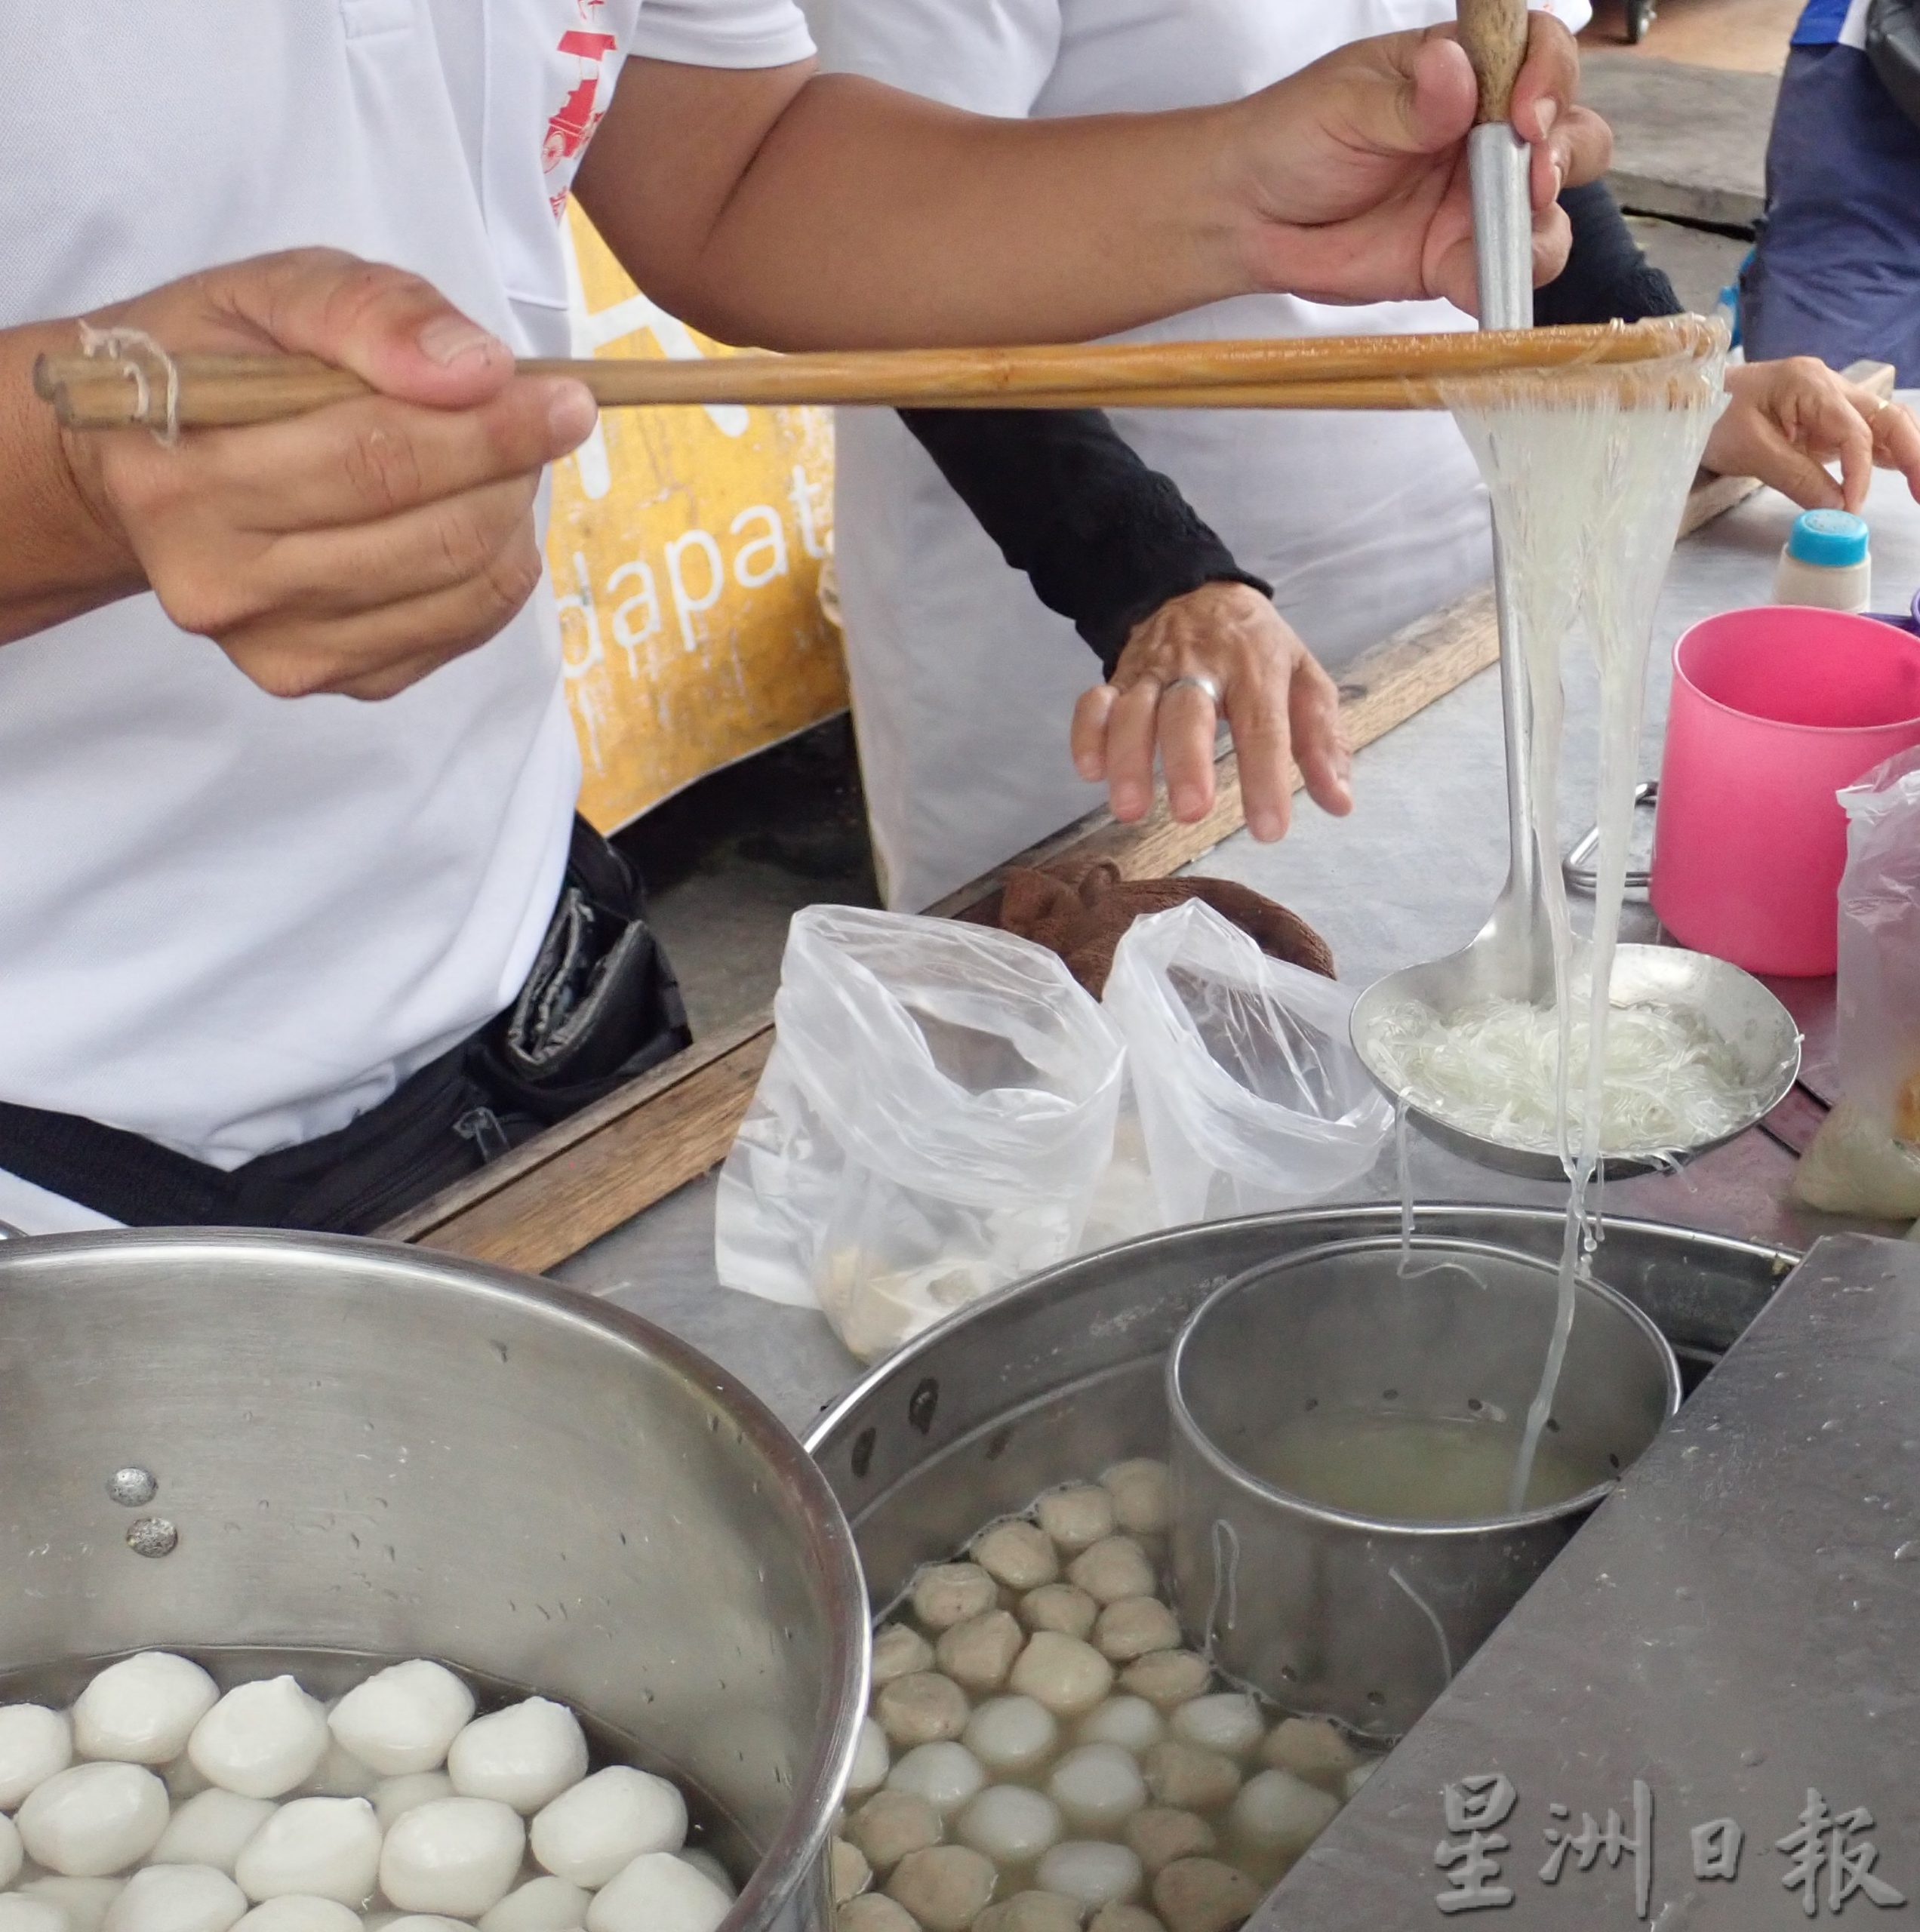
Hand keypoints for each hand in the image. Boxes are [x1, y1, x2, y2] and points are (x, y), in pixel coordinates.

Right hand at [57, 249, 596, 698]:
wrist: (135, 465)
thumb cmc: (210, 367)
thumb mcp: (269, 294)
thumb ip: (369, 311)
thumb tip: (478, 371)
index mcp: (186, 479)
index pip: (378, 459)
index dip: (492, 429)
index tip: (565, 400)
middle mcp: (223, 583)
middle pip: (431, 536)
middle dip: (511, 471)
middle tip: (543, 421)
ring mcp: (277, 647)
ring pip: (458, 592)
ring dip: (510, 520)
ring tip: (500, 462)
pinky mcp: (326, 679)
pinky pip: (457, 633)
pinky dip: (493, 573)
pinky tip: (468, 518)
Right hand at [1069, 582, 1351, 842]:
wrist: (1194, 588)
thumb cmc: (1256, 648)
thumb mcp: (1303, 678)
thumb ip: (1322, 741)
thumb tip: (1339, 803)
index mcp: (1257, 669)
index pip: (1263, 727)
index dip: (1265, 779)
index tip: (1269, 831)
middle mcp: (1202, 668)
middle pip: (1188, 713)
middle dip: (1186, 763)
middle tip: (1191, 813)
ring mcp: (1154, 671)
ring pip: (1134, 710)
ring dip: (1128, 758)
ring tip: (1129, 809)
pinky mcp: (1119, 676)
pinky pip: (1095, 701)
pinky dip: (1087, 734)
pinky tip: (1090, 771)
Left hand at [1233, 12, 1610, 312]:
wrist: (1248, 216)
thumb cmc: (1292, 139)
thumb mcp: (1345, 105)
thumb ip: (1408, 100)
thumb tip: (1454, 74)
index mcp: (1464, 71)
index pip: (1539, 54)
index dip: (1548, 77)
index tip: (1522, 110)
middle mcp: (1484, 134)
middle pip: (1567, 132)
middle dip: (1562, 152)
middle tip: (1532, 175)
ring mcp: (1476, 200)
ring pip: (1550, 208)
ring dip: (1546, 220)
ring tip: (1518, 222)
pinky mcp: (1456, 259)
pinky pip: (1503, 270)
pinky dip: (1505, 280)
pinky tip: (1484, 283)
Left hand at [1703, 358, 1919, 511]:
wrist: (1688, 401)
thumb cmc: (1710, 417)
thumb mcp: (1748, 449)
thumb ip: (1795, 476)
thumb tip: (1837, 507)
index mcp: (1810, 383)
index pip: (1854, 430)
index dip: (1860, 472)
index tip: (1852, 507)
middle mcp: (1829, 386)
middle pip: (1886, 418)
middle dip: (1913, 453)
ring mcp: (1830, 402)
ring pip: (1882, 425)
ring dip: (1906, 455)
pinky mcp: (1823, 421)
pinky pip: (1863, 437)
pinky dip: (1883, 457)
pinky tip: (1903, 476)